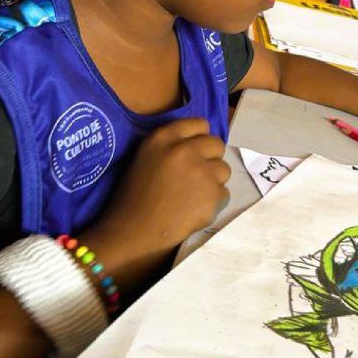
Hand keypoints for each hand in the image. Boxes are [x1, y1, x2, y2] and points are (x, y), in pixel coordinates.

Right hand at [81, 118, 230, 290]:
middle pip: (217, 144)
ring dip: (213, 182)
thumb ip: (172, 146)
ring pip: (224, 170)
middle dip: (210, 159)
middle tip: (195, 177)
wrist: (133, 232)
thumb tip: (200, 144)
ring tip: (192, 196)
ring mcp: (202, 172)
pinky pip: (224, 194)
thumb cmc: (134, 197)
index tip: (195, 152)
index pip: (199, 124)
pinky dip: (213, 203)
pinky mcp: (213, 194)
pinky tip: (194, 211)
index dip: (199, 139)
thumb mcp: (146, 158)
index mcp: (163, 137)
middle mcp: (185, 149)